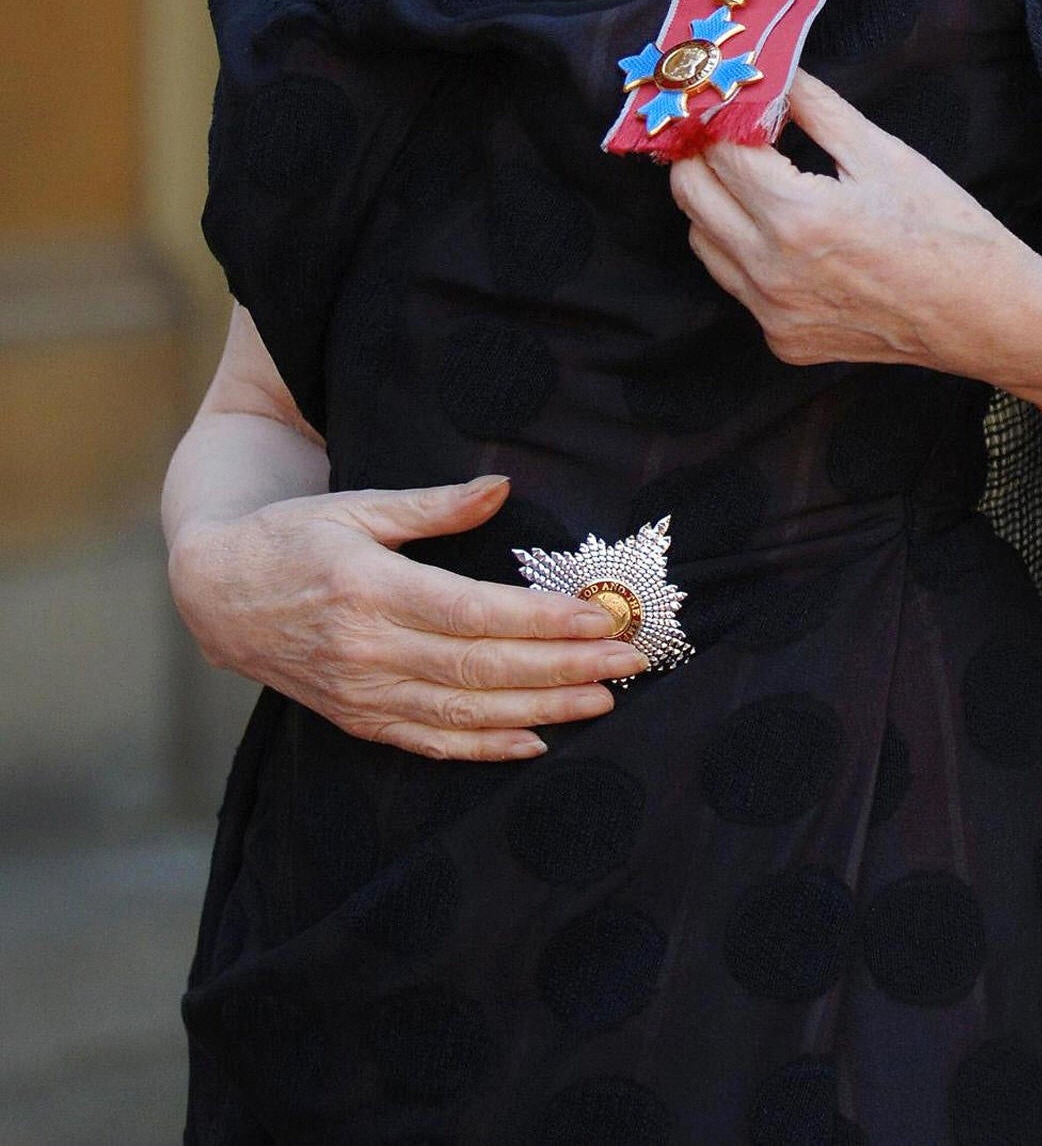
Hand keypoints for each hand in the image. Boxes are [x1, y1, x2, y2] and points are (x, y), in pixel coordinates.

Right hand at [167, 473, 647, 761]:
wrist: (218, 594)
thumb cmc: (294, 535)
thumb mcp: (358, 505)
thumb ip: (434, 505)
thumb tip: (502, 488)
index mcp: (371, 587)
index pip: (475, 614)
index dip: (541, 621)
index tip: (599, 618)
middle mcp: (368, 649)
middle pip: (482, 669)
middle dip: (563, 668)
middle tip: (628, 661)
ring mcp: (363, 692)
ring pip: (465, 713)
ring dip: (541, 709)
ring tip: (603, 699)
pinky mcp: (358, 719)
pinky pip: (430, 742)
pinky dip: (486, 748)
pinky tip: (536, 741)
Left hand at [668, 70, 1041, 399]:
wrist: (987, 315)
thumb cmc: (946, 229)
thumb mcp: (882, 152)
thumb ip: (815, 108)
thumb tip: (771, 72)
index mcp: (795, 215)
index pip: (718, 148)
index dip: (718, 112)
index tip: (725, 92)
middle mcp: (770, 271)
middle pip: (690, 193)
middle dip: (703, 152)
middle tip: (731, 127)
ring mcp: (773, 314)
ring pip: (703, 241)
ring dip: (715, 202)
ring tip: (757, 176)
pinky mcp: (784, 342)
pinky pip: (738, 283)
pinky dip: (745, 250)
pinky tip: (787, 232)